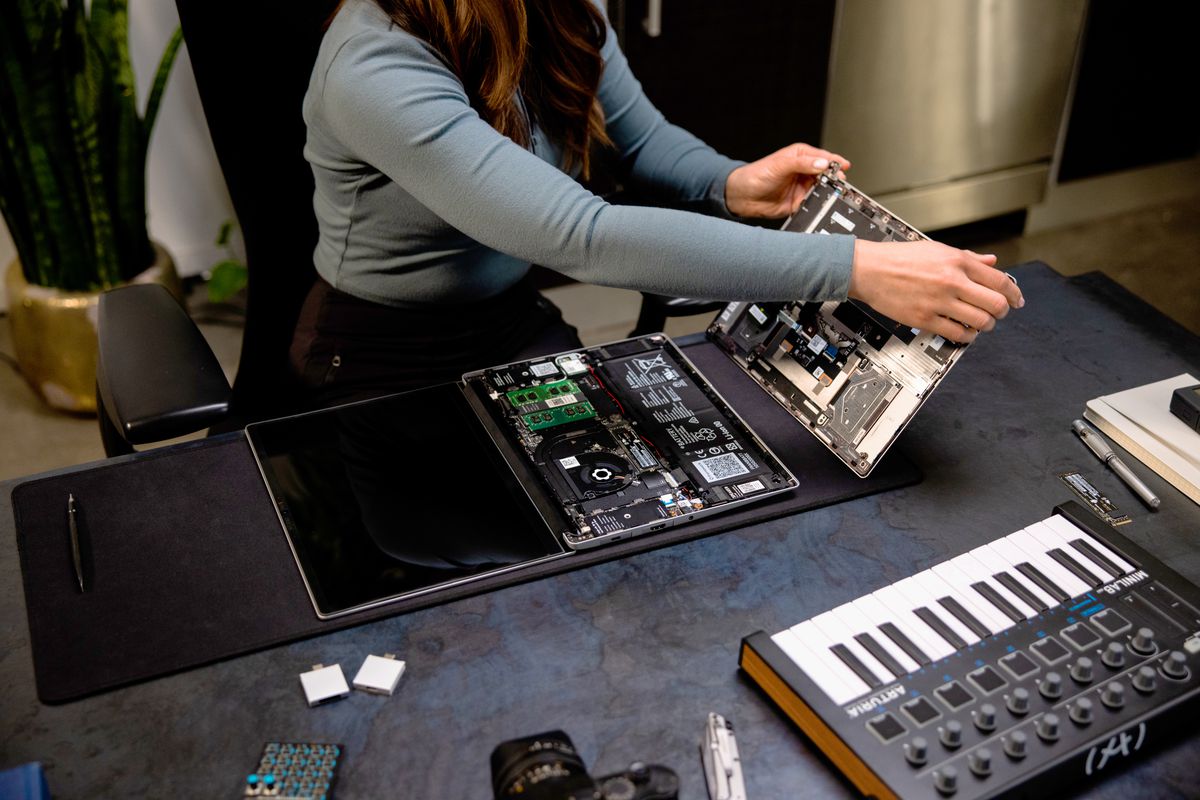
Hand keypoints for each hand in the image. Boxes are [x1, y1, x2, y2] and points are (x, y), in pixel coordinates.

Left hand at [725, 143, 849, 218]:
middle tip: (839, 184)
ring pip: (822, 190)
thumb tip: (822, 164)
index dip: (835, 162)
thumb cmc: (756, 175)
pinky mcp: (799, 203)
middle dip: (834, 179)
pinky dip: (818, 205)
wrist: (743, 196)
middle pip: (826, 175)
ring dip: (827, 193)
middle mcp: (804, 171)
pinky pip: (813, 204)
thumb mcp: (780, 165)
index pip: (823, 158)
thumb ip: (802, 164)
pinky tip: (820, 205)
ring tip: (832, 194)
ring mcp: (802, 187)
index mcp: (801, 156)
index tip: (844, 167)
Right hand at [848, 240, 1023, 343]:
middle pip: (995, 303)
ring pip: (980, 321)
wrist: (869, 269)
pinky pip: (957, 333)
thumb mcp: (937, 249)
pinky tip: (965, 332)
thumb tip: (991, 262)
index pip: (999, 281)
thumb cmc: (899, 258)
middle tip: (999, 313)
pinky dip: (967, 336)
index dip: (1014, 293)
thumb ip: (967, 258)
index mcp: (957, 262)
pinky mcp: (925, 318)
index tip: (1017, 300)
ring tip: (981, 324)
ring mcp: (939, 301)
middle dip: (1002, 311)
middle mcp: (952, 281)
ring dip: (986, 325)